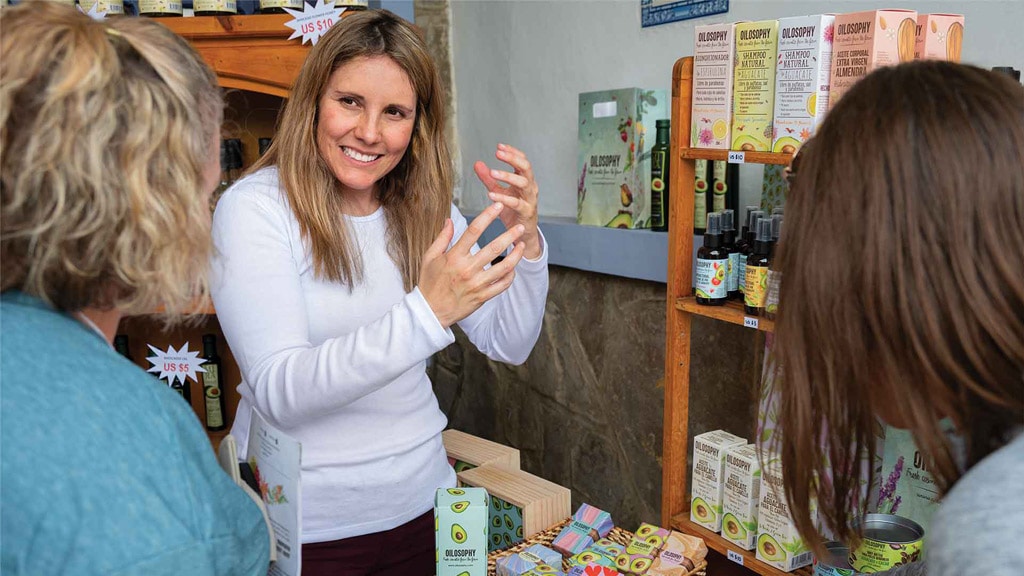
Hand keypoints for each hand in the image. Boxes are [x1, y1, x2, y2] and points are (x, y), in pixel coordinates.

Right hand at [418, 202, 526, 328]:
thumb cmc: (429, 282)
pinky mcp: (482, 297)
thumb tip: (449, 219)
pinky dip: (511, 276)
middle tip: (520, 226)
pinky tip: (514, 267)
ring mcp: (476, 284)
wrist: (430, 312)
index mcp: (454, 257)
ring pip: (503, 268)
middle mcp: (466, 269)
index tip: (498, 206)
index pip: (473, 231)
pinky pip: (502, 285)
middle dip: (509, 235)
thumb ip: (442, 238)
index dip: (487, 216)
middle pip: (493, 248)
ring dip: (516, 255)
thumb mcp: (430, 257)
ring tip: (522, 245)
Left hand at [473, 143, 541, 259]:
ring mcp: (530, 200)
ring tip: (493, 172)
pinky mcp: (527, 213)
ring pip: (524, 183)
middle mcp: (530, 187)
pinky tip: (491, 195)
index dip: (512, 152)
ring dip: (508, 176)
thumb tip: (477, 163)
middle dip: (513, 158)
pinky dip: (504, 198)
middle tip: (498, 153)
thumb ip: (489, 178)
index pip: (522, 160)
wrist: (522, 234)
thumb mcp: (498, 191)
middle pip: (526, 167)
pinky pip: (517, 203)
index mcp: (525, 180)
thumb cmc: (512, 211)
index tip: (499, 146)